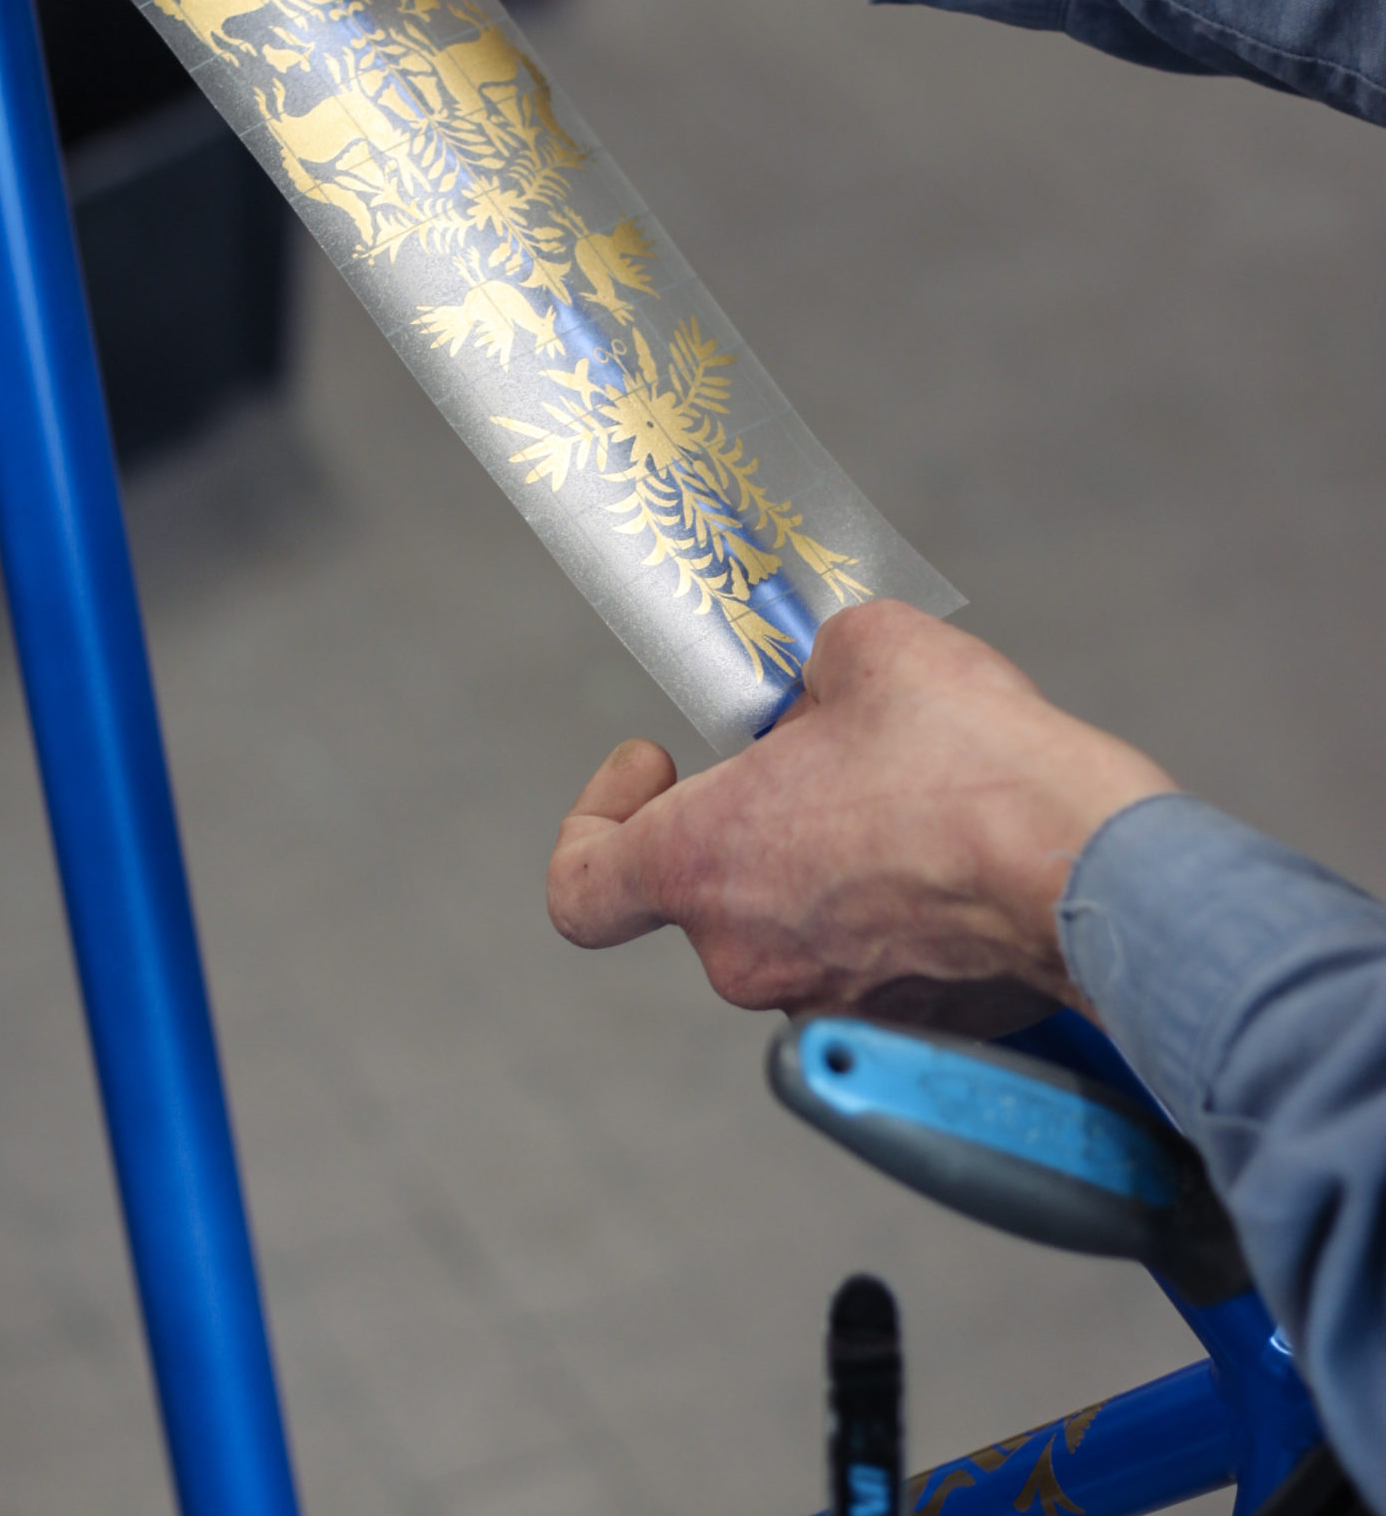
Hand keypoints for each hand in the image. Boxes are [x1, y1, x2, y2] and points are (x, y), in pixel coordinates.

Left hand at [546, 602, 1175, 1034]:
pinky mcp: (907, 1025)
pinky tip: (953, 850)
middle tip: (829, 751)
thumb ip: (811, 668)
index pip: (580, 890)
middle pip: (710, 887)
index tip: (652, 764)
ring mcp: (827, 1002)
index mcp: (703, 864)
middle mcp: (747, 955)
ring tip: (910, 794)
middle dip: (759, 814)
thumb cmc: (968, 762)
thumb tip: (819, 686)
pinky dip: (894, 909)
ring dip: (830, 862)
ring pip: (796, 922)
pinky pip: (871, 959)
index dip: (596, 820)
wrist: (1091, 865)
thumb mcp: (864, 647)